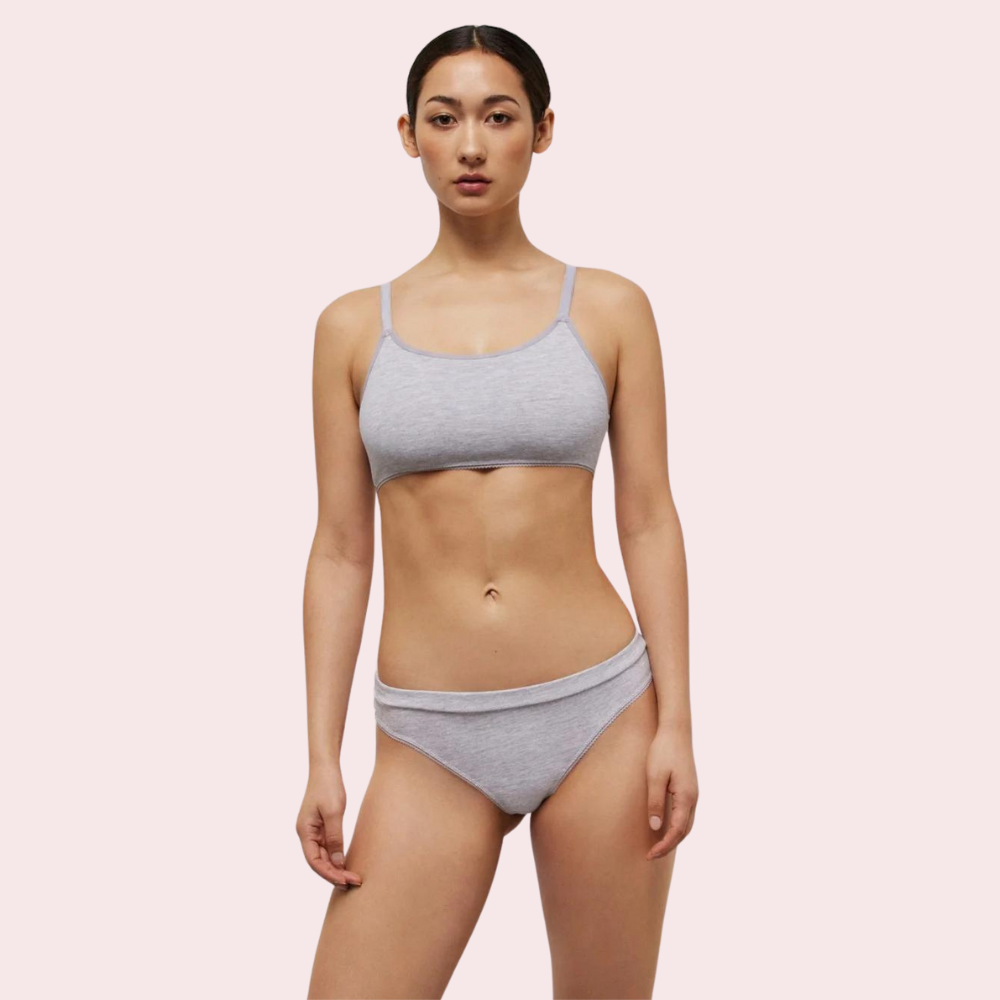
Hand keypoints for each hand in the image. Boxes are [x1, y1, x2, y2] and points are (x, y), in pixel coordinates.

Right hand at [296, 763, 363, 888]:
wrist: (326, 767)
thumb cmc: (328, 786)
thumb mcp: (334, 812)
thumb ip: (335, 837)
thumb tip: (337, 862)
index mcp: (304, 831)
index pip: (314, 861)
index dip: (329, 874)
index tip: (345, 880)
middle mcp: (306, 833)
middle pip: (318, 862)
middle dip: (335, 874)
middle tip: (354, 882)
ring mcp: (313, 830)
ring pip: (323, 856)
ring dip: (336, 868)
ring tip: (353, 878)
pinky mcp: (321, 826)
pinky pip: (328, 847)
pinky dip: (336, 857)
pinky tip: (347, 863)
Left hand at [645, 726, 697, 860]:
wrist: (676, 730)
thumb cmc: (663, 751)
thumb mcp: (654, 776)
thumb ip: (655, 802)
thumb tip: (656, 827)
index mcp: (686, 798)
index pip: (677, 831)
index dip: (664, 846)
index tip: (650, 855)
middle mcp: (693, 798)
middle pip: (684, 831)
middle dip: (669, 845)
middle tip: (651, 855)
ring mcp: (693, 793)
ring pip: (687, 824)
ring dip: (674, 837)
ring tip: (657, 845)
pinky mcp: (689, 788)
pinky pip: (685, 814)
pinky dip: (677, 826)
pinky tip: (666, 826)